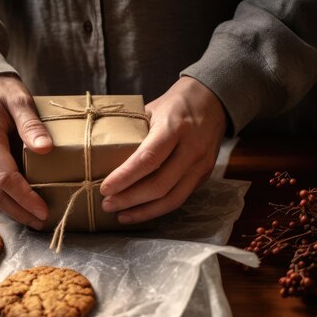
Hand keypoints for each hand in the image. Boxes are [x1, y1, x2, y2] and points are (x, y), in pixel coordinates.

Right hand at [0, 75, 52, 229]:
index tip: (43, 210)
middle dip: (19, 211)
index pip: (4, 176)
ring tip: (35, 219)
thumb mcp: (19, 98)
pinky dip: (5, 199)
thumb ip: (31, 123)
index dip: (25, 197)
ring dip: (12, 209)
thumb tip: (45, 149)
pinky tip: (22, 206)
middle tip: (42, 222)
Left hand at [100, 77, 225, 223]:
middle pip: (159, 184)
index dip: (125, 177)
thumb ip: (134, 132)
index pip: (148, 159)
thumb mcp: (152, 109)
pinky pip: (179, 199)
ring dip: (143, 211)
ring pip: (171, 198)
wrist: (213, 101)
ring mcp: (201, 165)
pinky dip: (157, 209)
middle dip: (129, 199)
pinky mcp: (204, 176)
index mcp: (175, 127)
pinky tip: (140, 211)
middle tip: (106, 204)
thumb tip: (103, 155)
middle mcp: (191, 149)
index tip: (105, 188)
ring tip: (120, 215)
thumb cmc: (175, 104)